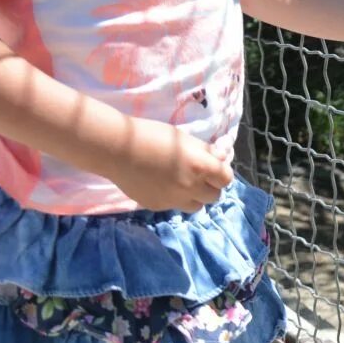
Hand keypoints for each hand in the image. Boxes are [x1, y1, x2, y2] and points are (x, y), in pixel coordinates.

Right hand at [110, 117, 232, 212]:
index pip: (226, 179)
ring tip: (182, 182)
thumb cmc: (152, 135)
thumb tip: (222, 158)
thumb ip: (205, 151)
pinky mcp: (157, 206)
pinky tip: (161, 184)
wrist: (117, 149)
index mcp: (200, 166)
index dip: (221, 173)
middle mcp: (190, 187)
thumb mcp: (184, 138)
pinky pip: (174, 206)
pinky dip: (174, 198)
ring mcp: (173, 200)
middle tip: (199, 175)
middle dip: (210, 186)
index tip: (214, 167)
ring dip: (195, 196)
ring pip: (196, 206)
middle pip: (214, 196)